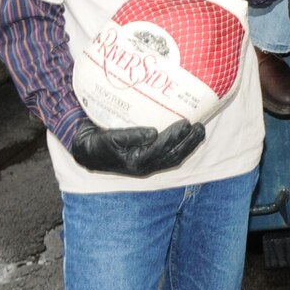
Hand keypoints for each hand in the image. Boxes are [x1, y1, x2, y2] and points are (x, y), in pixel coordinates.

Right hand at [70, 120, 204, 176]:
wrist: (89, 153)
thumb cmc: (98, 144)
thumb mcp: (110, 138)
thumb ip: (131, 136)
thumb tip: (153, 133)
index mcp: (137, 162)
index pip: (161, 150)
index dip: (175, 137)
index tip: (186, 122)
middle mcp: (146, 166)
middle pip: (173, 156)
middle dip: (189, 142)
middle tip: (200, 126)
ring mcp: (149, 165)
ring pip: (174, 157)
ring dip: (189, 145)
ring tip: (200, 130)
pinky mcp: (150, 160)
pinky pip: (170, 156)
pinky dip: (181, 147)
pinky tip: (188, 136)